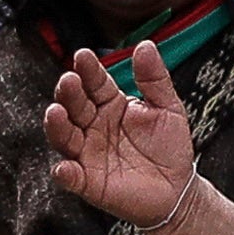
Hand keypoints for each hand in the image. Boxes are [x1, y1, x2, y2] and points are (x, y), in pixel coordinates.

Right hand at [46, 36, 233, 234]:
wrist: (178, 189)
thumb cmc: (169, 147)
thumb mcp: (168, 107)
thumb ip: (155, 78)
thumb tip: (146, 45)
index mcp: (110, 104)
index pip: (95, 83)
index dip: (88, 70)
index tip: (83, 56)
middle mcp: (93, 126)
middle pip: (75, 106)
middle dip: (69, 93)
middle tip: (69, 80)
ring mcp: (88, 153)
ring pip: (65, 137)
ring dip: (57, 125)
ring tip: (55, 112)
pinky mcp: (88, 182)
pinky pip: (71, 177)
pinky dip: (65, 174)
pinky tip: (63, 168)